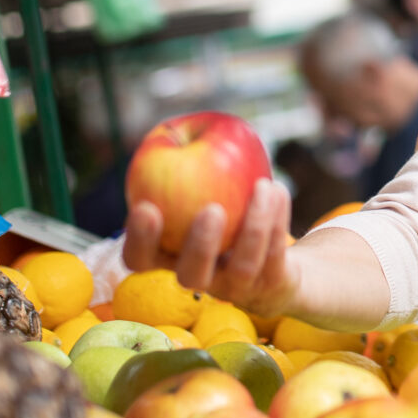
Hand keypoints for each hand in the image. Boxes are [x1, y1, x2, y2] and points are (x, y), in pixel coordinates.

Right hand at [122, 180, 300, 319]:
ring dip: (255, 225)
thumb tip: (174, 130)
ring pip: (243, 266)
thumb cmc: (227, 215)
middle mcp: (201, 278)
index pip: (141, 259)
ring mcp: (237, 287)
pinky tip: (277, 190)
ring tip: (263, 185)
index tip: (145, 207)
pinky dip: (277, 222)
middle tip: (212, 210)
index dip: (139, 240)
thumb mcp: (202, 192)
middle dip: (199, 245)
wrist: (276, 262)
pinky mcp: (271, 285)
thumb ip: (186, 168)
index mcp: (171, 257)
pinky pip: (274, 256)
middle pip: (190, 275)